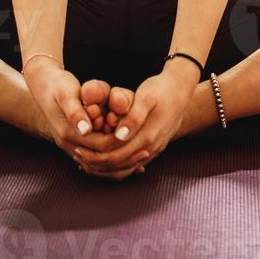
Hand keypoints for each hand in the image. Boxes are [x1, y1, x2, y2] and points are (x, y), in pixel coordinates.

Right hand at [21, 59, 131, 174]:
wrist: (42, 85)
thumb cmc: (58, 85)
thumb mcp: (66, 94)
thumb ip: (76, 112)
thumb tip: (85, 129)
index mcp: (68, 133)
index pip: (100, 147)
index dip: (121, 144)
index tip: (140, 141)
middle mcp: (68, 143)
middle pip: (101, 160)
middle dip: (123, 157)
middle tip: (147, 153)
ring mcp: (70, 145)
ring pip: (97, 164)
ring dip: (119, 163)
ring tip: (140, 158)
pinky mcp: (74, 142)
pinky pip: (94, 158)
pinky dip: (111, 158)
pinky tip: (126, 154)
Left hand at [81, 62, 196, 172]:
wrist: (182, 89)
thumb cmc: (161, 89)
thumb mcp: (147, 97)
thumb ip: (133, 117)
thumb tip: (119, 135)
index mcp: (147, 137)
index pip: (115, 156)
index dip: (94, 155)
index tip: (78, 148)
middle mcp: (151, 148)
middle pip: (118, 166)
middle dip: (95, 163)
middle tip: (76, 154)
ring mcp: (154, 150)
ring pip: (125, 169)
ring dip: (104, 167)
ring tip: (86, 159)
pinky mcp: (154, 148)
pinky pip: (132, 164)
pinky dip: (116, 165)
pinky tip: (104, 159)